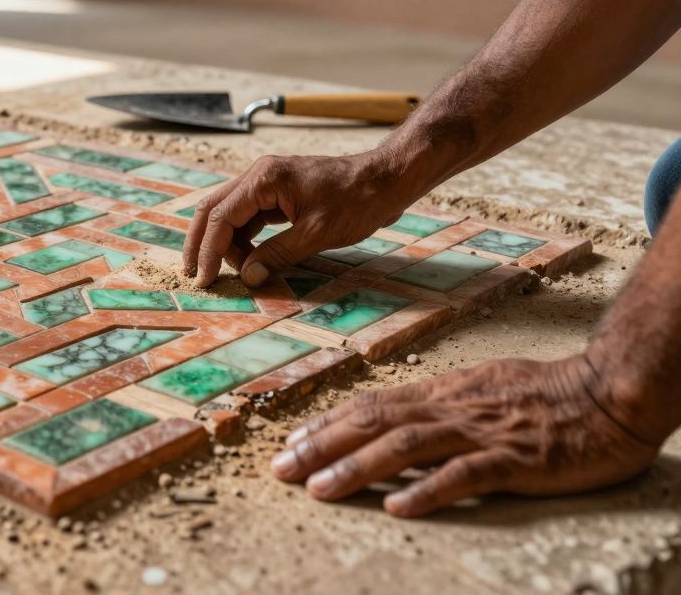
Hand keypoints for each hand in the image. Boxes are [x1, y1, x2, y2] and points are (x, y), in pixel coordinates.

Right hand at [182, 151, 412, 287]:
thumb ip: (278, 254)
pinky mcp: (277, 194)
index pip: (220, 217)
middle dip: (201, 243)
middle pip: (213, 209)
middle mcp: (258, 176)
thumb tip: (249, 277)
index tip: (205, 279)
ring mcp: (266, 183)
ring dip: (224, 243)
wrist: (385, 180)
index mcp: (264, 180)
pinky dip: (242, 239)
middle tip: (194, 274)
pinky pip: (248, 217)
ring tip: (231, 273)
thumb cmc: (357, 201)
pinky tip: (247, 259)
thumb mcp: (317, 234)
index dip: (209, 250)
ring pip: (228, 214)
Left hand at [270, 356, 658, 516]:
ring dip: (358, 467)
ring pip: (407, 445)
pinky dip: (428, 490)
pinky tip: (398, 506)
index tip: (291, 443)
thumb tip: (395, 416)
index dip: (327, 424)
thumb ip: (439, 403)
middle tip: (282, 469)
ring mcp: (482, 431)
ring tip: (321, 489)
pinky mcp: (516, 459)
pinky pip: (466, 474)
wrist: (610, 392)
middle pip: (375, 422)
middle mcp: (453, 407)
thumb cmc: (548, 393)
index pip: (372, 405)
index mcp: (444, 392)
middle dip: (323, 446)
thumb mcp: (481, 388)